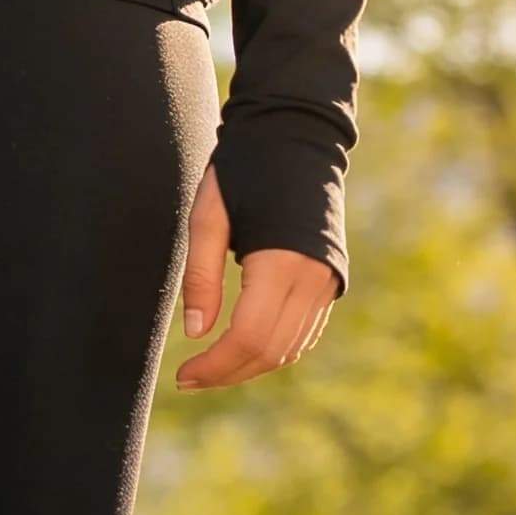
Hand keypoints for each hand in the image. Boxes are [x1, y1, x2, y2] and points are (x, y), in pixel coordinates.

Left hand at [174, 171, 338, 390]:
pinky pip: (305, 333)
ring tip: (211, 369)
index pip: (248, 337)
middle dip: (229, 373)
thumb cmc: (244, 169)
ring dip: (251, 367)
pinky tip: (243, 350)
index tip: (183, 374)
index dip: (215, 365)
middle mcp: (313, 277)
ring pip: (291, 349)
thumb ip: (201, 276)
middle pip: (271, 352)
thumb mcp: (208, 216)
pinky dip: (275, 350)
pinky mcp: (332, 279)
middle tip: (190, 379)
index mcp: (281, 261)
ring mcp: (328, 280)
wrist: (297, 135)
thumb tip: (195, 333)